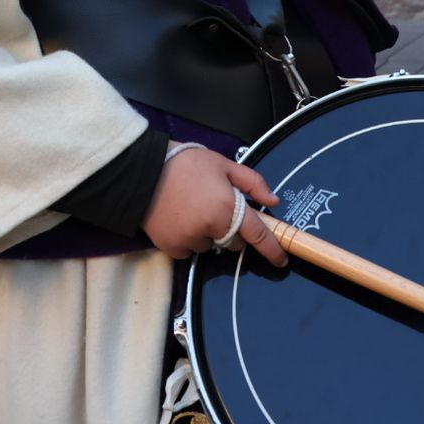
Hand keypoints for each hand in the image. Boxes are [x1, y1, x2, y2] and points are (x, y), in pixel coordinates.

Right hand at [141, 147, 286, 266]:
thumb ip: (252, 183)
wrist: (142, 172)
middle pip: (233, 242)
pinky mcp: (172, 248)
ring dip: (207, 234)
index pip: (257, 234)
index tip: (281, 260)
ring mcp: (190, 240)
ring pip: (210, 246)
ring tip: (191, 209)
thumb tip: (273, 201)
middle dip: (231, 230)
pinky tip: (178, 219)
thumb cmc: (185, 163)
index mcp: (228, 207)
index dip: (272, 249)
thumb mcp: (223, 164)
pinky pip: (189, 250)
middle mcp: (211, 228)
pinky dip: (188, 239)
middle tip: (215, 207)